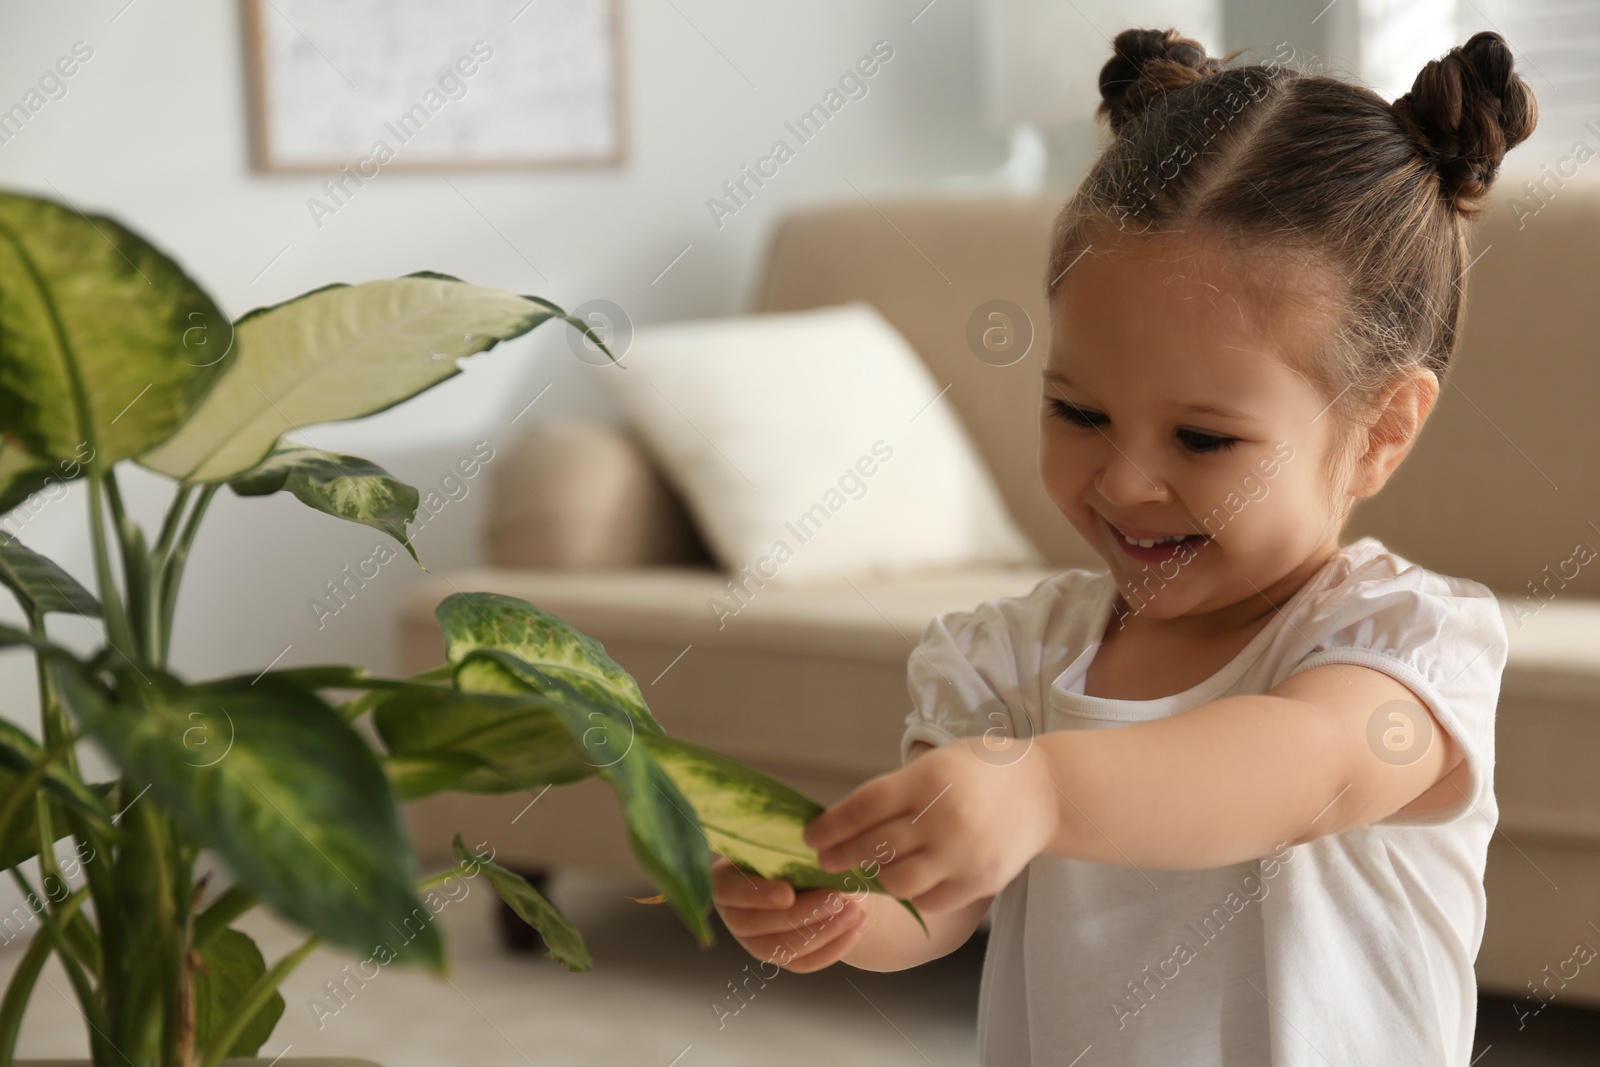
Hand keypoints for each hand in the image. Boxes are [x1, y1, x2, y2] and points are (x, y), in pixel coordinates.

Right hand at [710, 854, 869, 973]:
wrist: (819, 875)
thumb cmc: (798, 850)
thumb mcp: (794, 844)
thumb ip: (795, 852)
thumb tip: (819, 855)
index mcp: (726, 878)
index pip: (729, 890)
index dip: (756, 895)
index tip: (788, 893)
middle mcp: (734, 914)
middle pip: (757, 925)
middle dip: (800, 914)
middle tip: (835, 899)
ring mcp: (754, 941)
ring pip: (781, 948)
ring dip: (822, 933)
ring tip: (853, 912)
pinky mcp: (781, 958)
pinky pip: (805, 962)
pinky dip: (834, 947)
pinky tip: (857, 927)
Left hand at [801, 738, 1056, 913]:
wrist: (1044, 791)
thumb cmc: (979, 769)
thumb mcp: (935, 762)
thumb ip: (896, 791)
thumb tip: (844, 822)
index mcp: (928, 780)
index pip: (863, 808)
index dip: (831, 826)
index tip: (811, 837)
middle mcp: (944, 819)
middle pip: (875, 847)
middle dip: (842, 856)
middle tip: (826, 860)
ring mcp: (963, 855)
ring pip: (898, 881)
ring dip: (876, 877)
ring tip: (867, 870)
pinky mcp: (979, 882)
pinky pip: (929, 899)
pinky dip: (912, 893)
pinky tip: (905, 880)